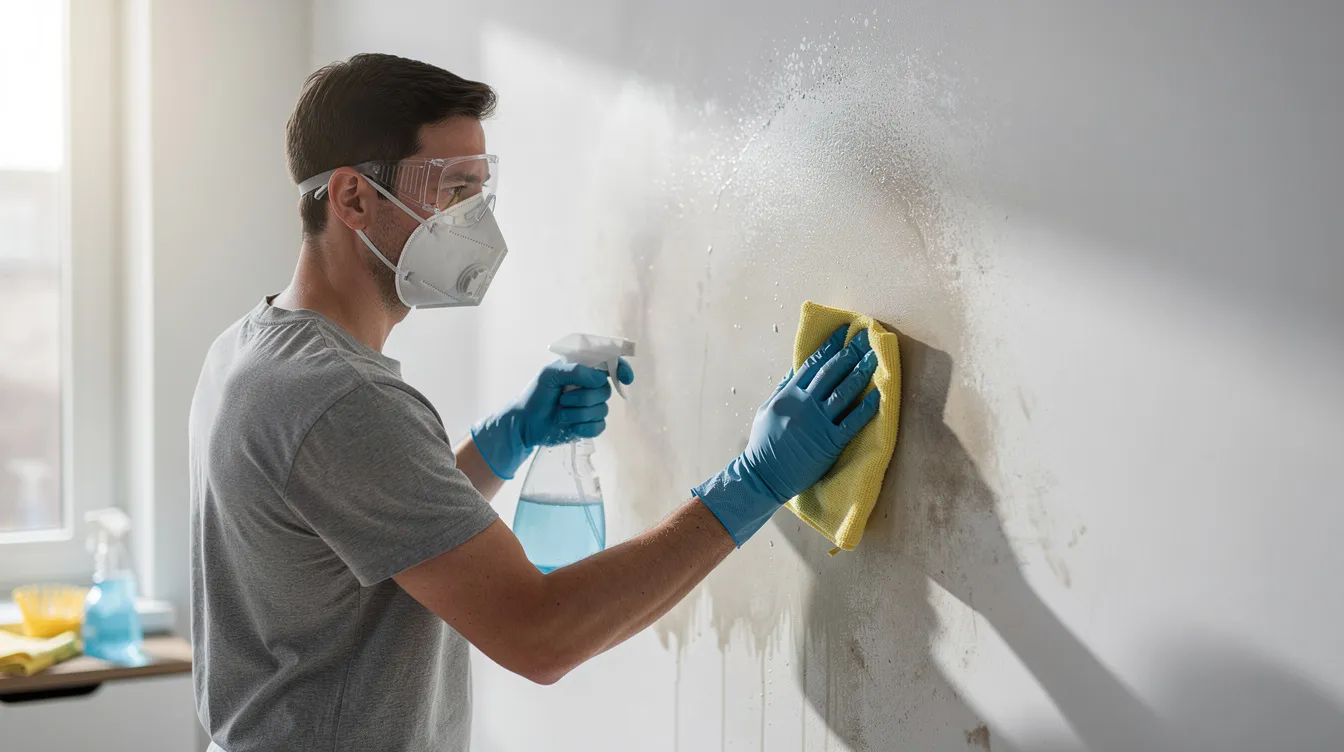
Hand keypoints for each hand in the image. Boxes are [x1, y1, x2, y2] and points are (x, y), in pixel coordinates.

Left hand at [471, 358, 635, 478]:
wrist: (523, 424)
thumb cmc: (534, 395)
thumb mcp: (550, 374)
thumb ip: (575, 371)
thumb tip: (600, 378)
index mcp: (583, 371)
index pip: (610, 364)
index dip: (621, 369)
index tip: (625, 379)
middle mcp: (589, 387)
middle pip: (606, 390)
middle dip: (584, 397)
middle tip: (563, 398)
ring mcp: (590, 408)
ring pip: (602, 410)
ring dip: (579, 413)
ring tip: (561, 413)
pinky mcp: (588, 426)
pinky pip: (600, 427)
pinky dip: (585, 427)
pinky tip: (571, 428)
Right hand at [694, 325, 879, 544]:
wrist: (763, 476)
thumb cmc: (763, 445)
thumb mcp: (766, 410)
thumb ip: (783, 388)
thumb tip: (796, 368)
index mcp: (788, 394)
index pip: (813, 363)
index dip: (830, 345)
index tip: (844, 331)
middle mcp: (804, 404)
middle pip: (832, 372)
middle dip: (850, 353)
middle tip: (867, 338)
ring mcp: (817, 423)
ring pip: (844, 392)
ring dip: (861, 373)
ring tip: (874, 359)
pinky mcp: (829, 443)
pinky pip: (852, 422)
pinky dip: (866, 408)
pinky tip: (878, 396)